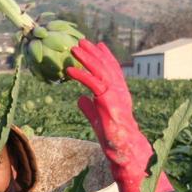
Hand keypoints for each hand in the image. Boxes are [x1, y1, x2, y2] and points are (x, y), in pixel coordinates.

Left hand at [66, 40, 173, 191]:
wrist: (123, 149)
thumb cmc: (112, 137)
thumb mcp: (97, 118)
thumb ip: (89, 107)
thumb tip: (80, 99)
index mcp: (119, 93)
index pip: (112, 71)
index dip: (105, 57)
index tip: (97, 46)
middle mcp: (119, 90)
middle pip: (106, 66)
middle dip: (94, 53)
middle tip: (82, 41)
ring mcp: (115, 94)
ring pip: (100, 70)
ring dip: (86, 58)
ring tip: (73, 49)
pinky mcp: (108, 101)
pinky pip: (93, 83)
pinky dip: (80, 75)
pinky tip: (69, 70)